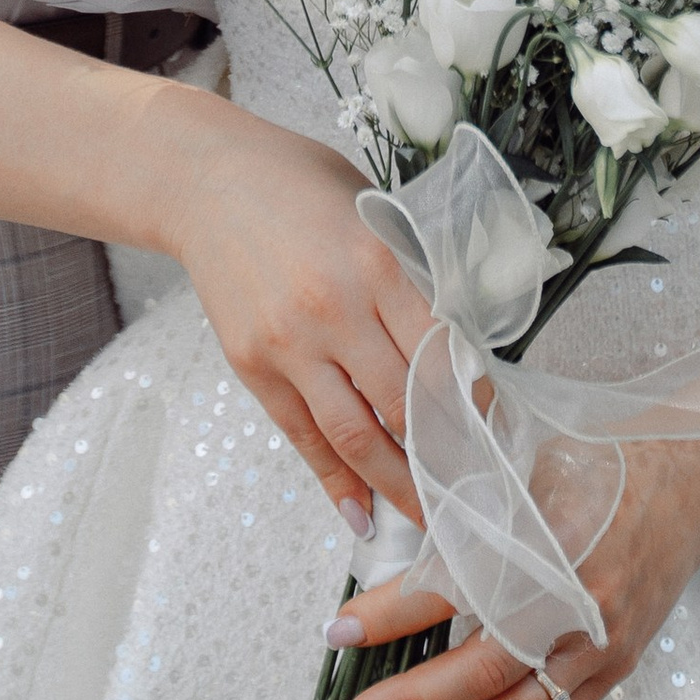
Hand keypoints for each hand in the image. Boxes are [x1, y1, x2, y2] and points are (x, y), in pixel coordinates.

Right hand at [149, 94, 437, 534]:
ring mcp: (288, 342)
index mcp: (377, 262)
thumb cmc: (298, 185)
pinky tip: (360, 514)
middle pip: (402, 404)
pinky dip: (334, 481)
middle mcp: (333, 308)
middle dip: (443, 457)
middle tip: (473, 491)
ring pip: (353, 434)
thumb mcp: (371, 212)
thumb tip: (453, 348)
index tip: (494, 430)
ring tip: (426, 520)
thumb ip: (409, 275)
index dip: (473, 401)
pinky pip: (302, 435)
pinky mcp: (251, 365)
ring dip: (395, 486)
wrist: (205, 180)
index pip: (440, 351)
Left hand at [323, 435, 699, 699]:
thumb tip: (393, 543)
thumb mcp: (531, 464)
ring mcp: (601, 645)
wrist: (691, 487)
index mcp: (552, 540)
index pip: (455, 585)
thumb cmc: (602, 464)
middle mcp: (579, 602)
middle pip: (484, 667)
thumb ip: (472, 505)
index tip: (336, 630)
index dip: (393, 612)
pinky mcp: (615, 669)